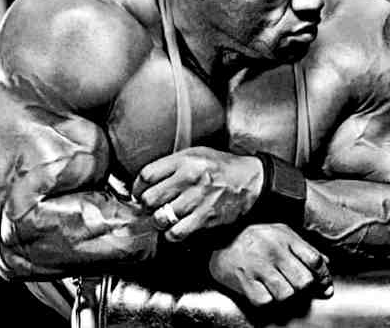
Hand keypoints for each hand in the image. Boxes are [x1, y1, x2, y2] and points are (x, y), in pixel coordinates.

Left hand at [132, 146, 263, 241]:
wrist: (252, 181)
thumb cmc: (223, 167)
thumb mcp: (197, 154)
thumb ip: (172, 164)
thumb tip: (146, 181)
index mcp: (185, 161)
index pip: (147, 175)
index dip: (137, 187)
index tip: (140, 192)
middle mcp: (190, 179)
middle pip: (149, 198)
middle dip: (146, 206)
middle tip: (152, 206)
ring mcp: (197, 199)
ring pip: (160, 218)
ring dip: (159, 220)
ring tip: (164, 217)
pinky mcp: (205, 217)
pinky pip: (176, 233)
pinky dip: (171, 234)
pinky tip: (175, 228)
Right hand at [208, 223, 332, 306]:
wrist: (218, 237)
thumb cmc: (255, 236)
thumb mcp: (282, 232)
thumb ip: (304, 247)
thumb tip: (326, 263)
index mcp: (287, 239)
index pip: (315, 260)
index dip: (324, 276)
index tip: (325, 285)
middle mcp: (275, 252)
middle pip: (304, 281)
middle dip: (307, 289)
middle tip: (302, 289)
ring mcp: (259, 267)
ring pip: (287, 294)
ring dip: (287, 296)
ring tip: (282, 289)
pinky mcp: (244, 281)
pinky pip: (265, 301)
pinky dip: (268, 301)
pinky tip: (266, 293)